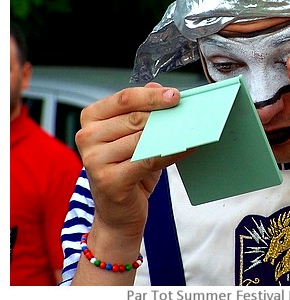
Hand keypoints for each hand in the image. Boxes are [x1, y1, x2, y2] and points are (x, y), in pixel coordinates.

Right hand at [76, 83, 185, 238]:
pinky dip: (172, 152)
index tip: (176, 95)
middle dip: (165, 115)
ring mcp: (94, 160)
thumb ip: (141, 110)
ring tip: (192, 128)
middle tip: (190, 113)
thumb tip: (159, 88)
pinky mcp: (109, 180)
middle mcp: (87, 137)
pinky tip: (188, 147)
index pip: (124, 99)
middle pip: (135, 118)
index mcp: (91, 119)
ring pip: (143, 139)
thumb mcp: (133, 135)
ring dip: (171, 133)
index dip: (152, 96)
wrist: (117, 212)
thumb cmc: (127, 168)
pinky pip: (149, 160)